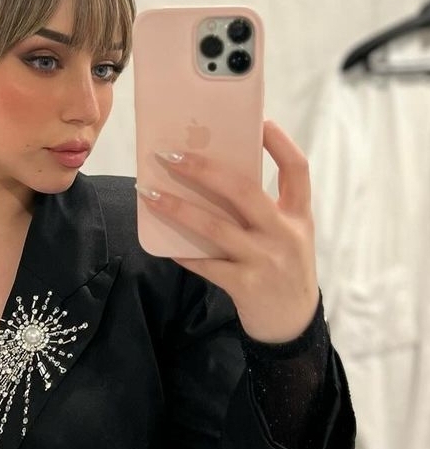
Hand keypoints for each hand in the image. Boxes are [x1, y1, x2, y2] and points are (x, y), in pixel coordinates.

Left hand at [137, 120, 319, 342]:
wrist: (293, 326)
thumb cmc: (282, 268)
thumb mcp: (287, 235)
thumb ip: (263, 210)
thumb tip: (211, 176)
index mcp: (298, 216)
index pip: (297, 170)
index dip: (280, 143)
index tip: (260, 122)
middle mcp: (285, 234)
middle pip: (244, 190)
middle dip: (204, 170)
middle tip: (171, 154)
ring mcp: (265, 260)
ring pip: (215, 226)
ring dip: (178, 208)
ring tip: (149, 192)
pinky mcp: (246, 285)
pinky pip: (205, 264)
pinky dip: (182, 252)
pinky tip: (163, 243)